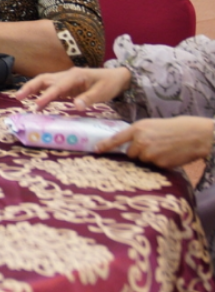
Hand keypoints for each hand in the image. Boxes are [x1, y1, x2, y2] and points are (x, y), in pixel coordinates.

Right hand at [14, 66, 131, 110]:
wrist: (116, 77)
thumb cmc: (110, 84)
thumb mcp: (103, 92)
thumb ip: (89, 98)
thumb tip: (76, 106)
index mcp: (76, 76)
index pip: (57, 86)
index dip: (46, 96)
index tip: (37, 105)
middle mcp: (67, 75)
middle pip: (44, 79)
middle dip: (30, 87)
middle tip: (18, 97)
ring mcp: (65, 78)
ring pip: (44, 81)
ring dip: (31, 88)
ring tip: (19, 97)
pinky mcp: (65, 84)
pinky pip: (49, 86)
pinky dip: (39, 91)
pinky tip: (32, 98)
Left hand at [96, 116, 214, 167]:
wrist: (196, 135)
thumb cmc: (175, 128)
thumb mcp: (152, 125)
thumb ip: (139, 134)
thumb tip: (129, 145)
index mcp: (138, 128)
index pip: (117, 139)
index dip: (105, 146)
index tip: (96, 150)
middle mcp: (141, 141)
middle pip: (130, 154)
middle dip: (138, 152)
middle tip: (153, 146)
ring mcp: (149, 154)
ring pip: (143, 161)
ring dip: (150, 158)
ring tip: (164, 149)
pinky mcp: (159, 164)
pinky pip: (154, 166)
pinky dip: (160, 162)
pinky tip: (170, 155)